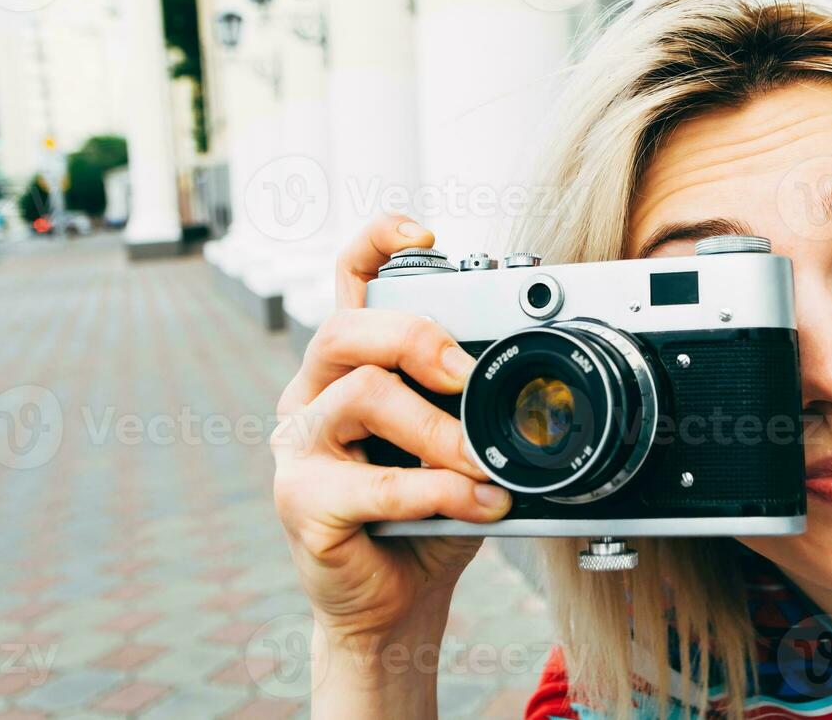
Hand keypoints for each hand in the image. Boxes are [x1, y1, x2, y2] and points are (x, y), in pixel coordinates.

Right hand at [270, 213, 510, 670]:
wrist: (396, 601)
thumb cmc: (427, 514)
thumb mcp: (460, 445)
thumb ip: (476, 407)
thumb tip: (534, 385)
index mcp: (349, 365)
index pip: (347, 280)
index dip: (378, 242)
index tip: (424, 231)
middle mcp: (313, 393)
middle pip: (346, 328)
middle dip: (417, 338)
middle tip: (468, 378)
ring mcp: (297, 445)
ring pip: (361, 394)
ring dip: (437, 430)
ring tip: (481, 464)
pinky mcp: (300, 499)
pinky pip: (371, 480)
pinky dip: (435, 490)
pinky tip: (473, 503)